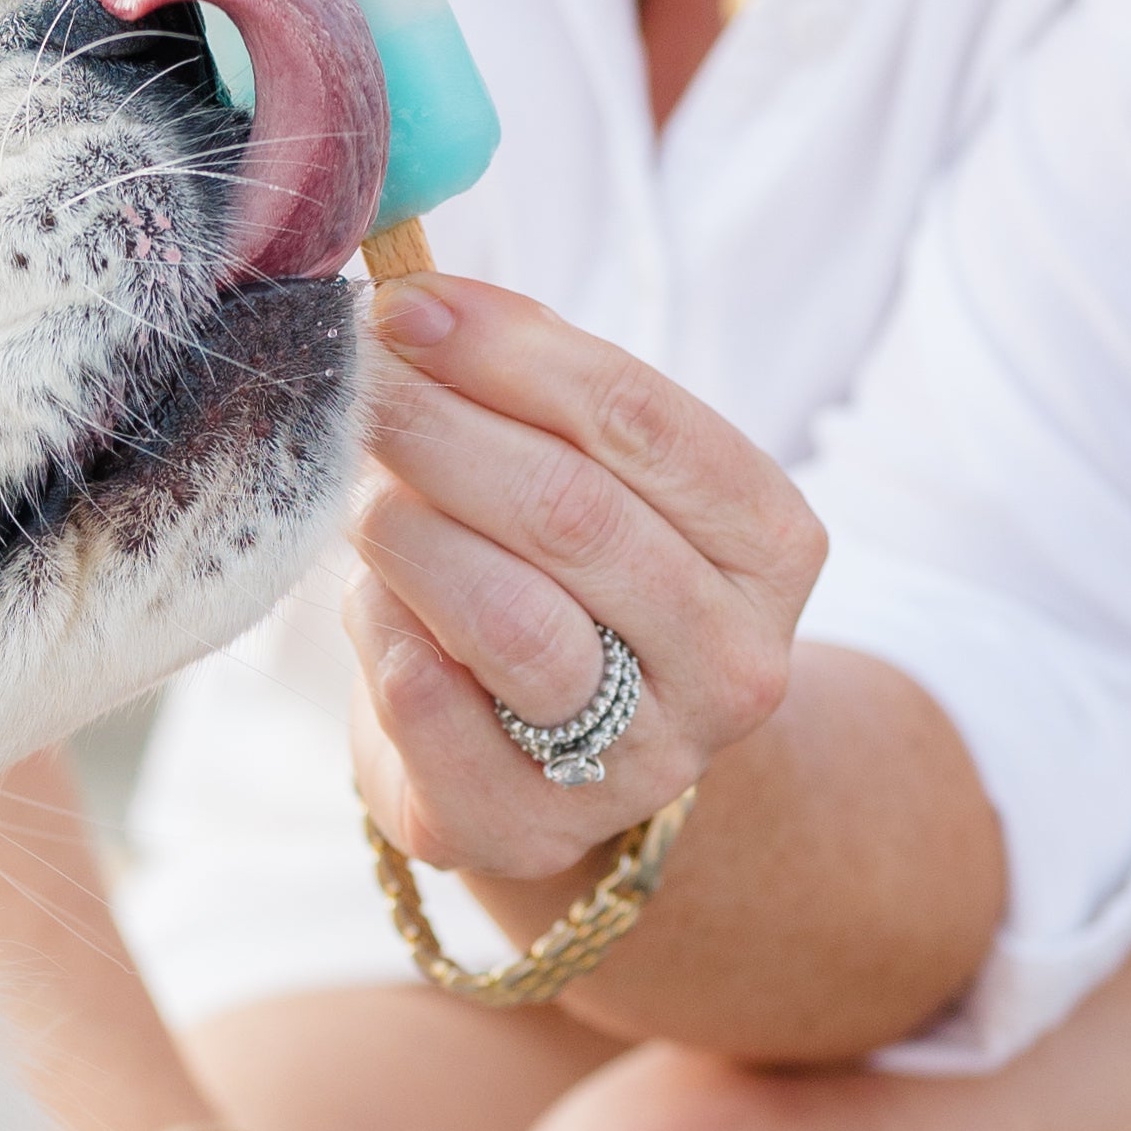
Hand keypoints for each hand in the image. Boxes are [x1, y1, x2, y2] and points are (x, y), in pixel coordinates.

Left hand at [346, 279, 824, 886]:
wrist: (565, 765)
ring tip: (362, 493)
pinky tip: (369, 597)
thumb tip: (413, 301)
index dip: (511, 353)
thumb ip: (532, 390)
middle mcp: (733, 664)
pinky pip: (433, 706)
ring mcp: (642, 762)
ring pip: (512, 619)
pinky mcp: (531, 828)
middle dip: (443, 430)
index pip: (642, 422)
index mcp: (772, 548)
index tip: (408, 307)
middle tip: (357, 385)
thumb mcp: (593, 476)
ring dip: (410, 531)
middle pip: (572, 515)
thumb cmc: (572, 584)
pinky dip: (381, 629)